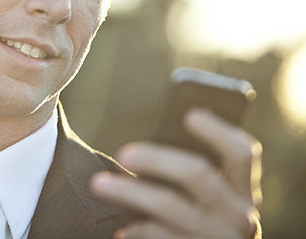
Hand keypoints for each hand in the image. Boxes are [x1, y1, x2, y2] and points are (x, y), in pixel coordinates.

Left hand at [90, 108, 261, 238]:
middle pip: (197, 173)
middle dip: (156, 159)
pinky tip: (121, 228)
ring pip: (169, 205)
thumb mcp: (211, 202)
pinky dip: (136, 229)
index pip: (241, 154)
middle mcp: (239, 216)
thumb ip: (193, 176)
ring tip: (98, 184)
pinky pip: (160, 235)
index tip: (190, 114)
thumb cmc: (199, 225)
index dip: (218, 131)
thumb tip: (144, 149)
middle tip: (122, 154)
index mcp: (243, 192)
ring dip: (128, 192)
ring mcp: (217, 238)